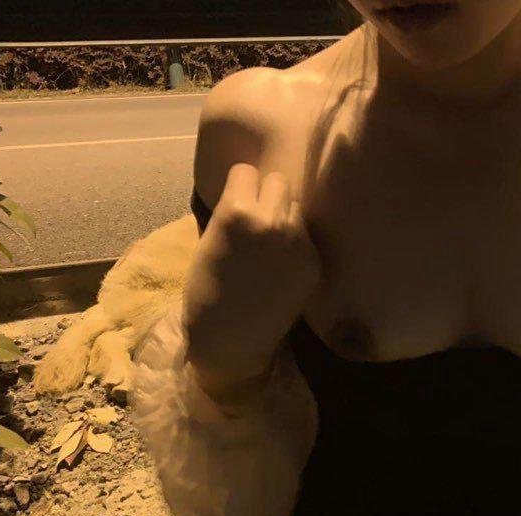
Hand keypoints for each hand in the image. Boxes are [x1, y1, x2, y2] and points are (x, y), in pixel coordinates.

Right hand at [183, 163, 320, 393]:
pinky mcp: (313, 263)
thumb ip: (233, 211)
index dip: (240, 187)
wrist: (230, 339)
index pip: (247, 170)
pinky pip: (306, 237)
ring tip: (269, 246)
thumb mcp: (210, 239)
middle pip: (278, 182)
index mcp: (237, 211)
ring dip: (284, 218)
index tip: (236, 204)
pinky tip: (280, 267)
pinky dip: (295, 245)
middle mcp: (272, 221)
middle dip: (266, 196)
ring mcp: (298, 243)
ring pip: (295, 208)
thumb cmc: (206, 290)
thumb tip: (251, 189)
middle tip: (256, 220)